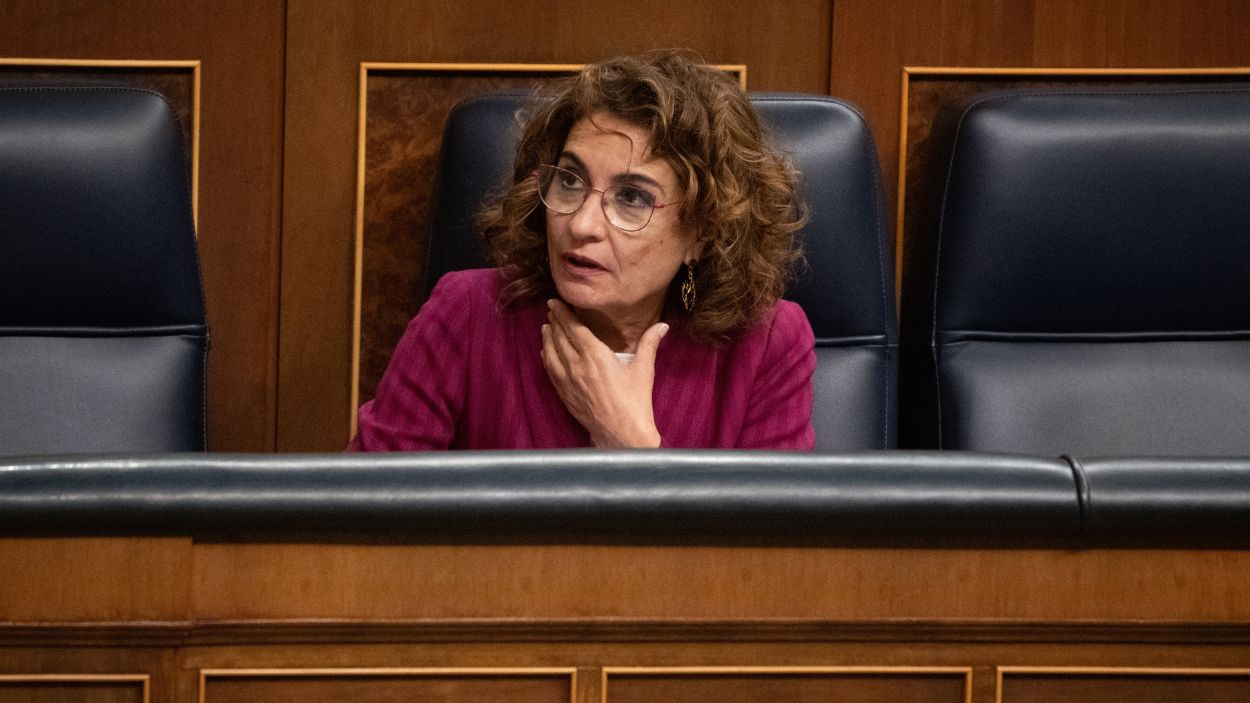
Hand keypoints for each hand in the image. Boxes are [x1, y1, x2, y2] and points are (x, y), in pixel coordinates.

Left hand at [540, 299, 667, 447]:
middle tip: (550, 309)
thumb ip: (649, 344)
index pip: (574, 328)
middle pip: (560, 337)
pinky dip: (547, 357)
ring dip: (548, 337)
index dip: (562, 313)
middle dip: (554, 321)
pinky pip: (550, 371)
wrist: (622, 434)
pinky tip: (546, 352)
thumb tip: (662, 326)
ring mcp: (568, 381)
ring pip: (552, 353)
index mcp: (596, 355)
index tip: (554, 302)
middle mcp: (577, 366)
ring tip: (546, 327)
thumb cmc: (635, 402)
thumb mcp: (643, 370)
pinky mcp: (565, 395)